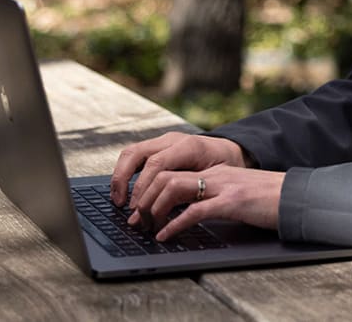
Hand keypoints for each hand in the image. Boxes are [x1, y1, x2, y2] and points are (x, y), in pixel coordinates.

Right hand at [110, 131, 246, 207]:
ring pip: (131, 152)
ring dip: (120, 175)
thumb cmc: (227, 167)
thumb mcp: (217, 180)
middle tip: (121, 205)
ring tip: (118, 199)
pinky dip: (125, 172)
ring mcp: (164, 140)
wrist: (232, 152)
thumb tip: (171, 212)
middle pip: (136, 153)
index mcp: (189, 146)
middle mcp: (173, 139)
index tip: (137, 208)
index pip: (156, 163)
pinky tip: (124, 190)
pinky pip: (135, 155)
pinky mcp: (159, 146)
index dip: (142, 187)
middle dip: (123, 180)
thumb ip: (193, 191)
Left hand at [126, 164, 285, 239]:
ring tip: (147, 226)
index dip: (150, 189)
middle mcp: (216, 175)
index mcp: (217, 172)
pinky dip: (175, 224)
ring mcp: (223, 187)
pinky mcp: (232, 202)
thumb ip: (217, 197)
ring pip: (174, 188)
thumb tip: (192, 212)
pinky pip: (195, 211)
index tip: (140, 209)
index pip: (173, 172)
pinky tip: (166, 235)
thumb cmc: (270, 199)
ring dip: (154, 208)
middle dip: (144, 198)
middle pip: (166, 176)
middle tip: (136, 220)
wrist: (297, 196)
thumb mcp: (238, 193)